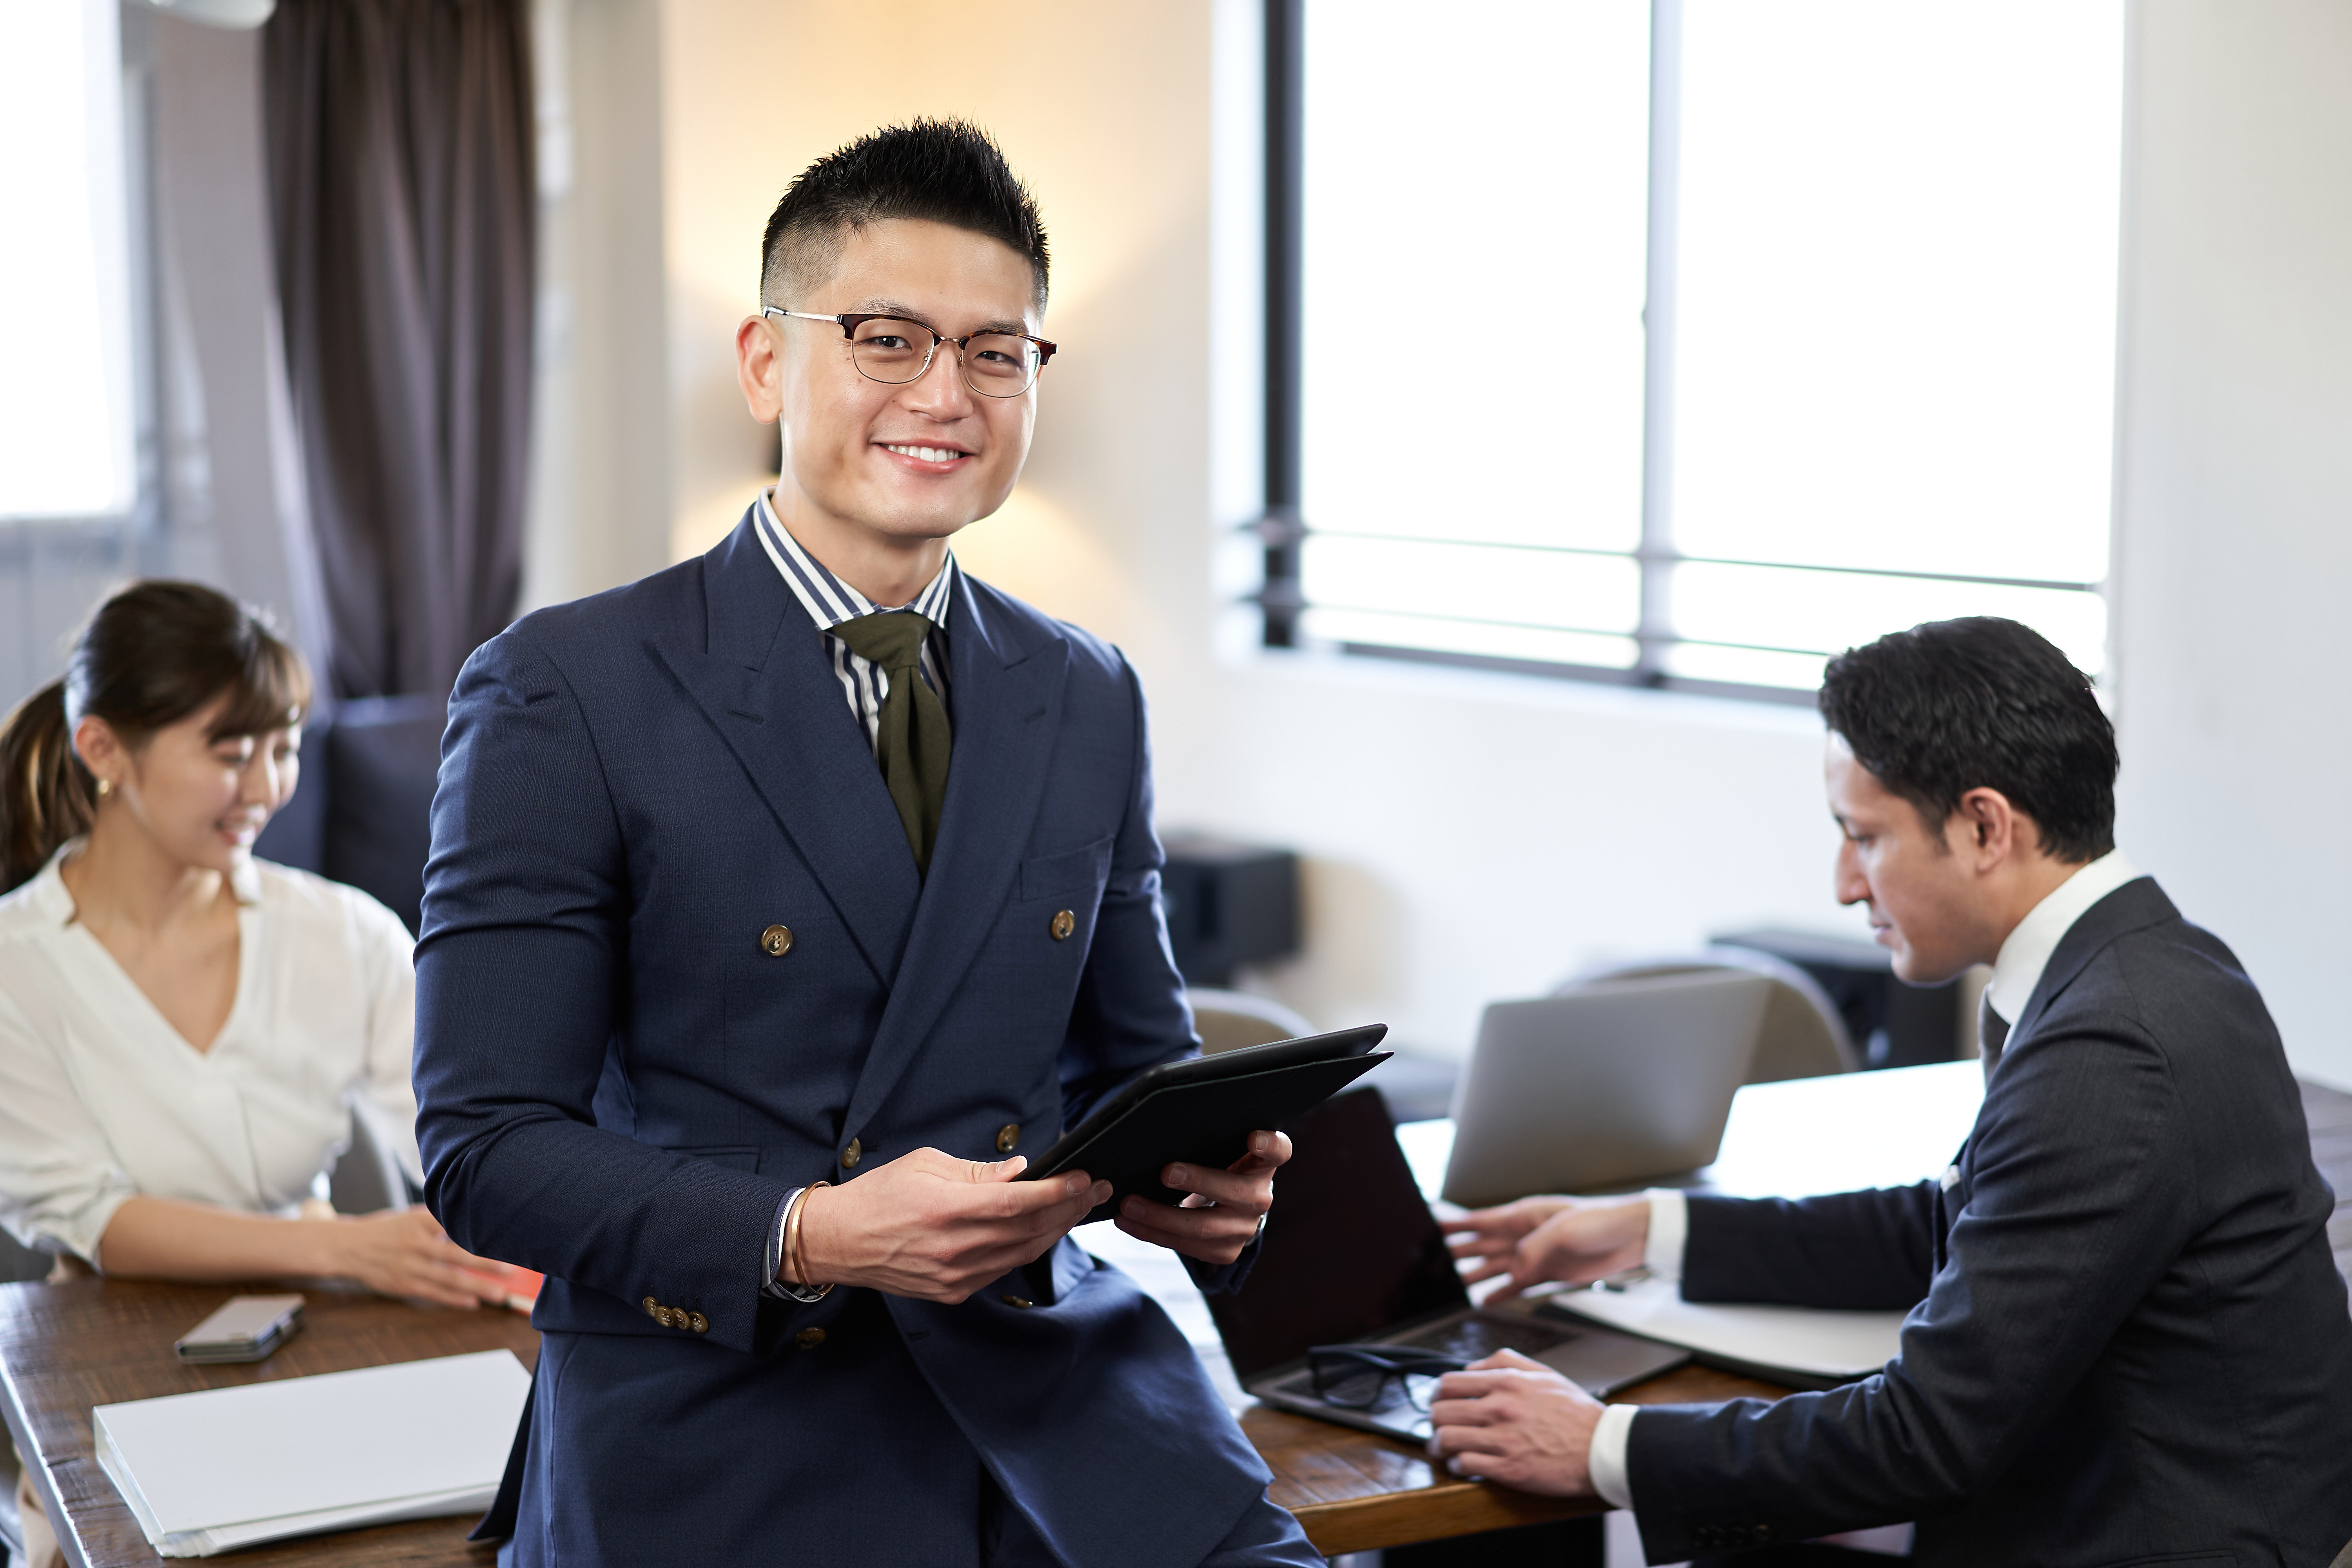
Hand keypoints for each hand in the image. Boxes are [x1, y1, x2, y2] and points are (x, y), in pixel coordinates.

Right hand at [320, 1208, 521, 1308]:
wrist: (347, 1248)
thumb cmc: (386, 1229)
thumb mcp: (410, 1215)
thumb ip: (439, 1217)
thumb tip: (473, 1215)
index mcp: (420, 1220)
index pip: (457, 1224)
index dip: (481, 1231)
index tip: (506, 1236)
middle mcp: (417, 1242)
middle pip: (458, 1253)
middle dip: (487, 1263)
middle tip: (513, 1269)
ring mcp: (410, 1265)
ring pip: (449, 1278)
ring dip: (477, 1287)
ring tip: (500, 1293)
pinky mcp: (404, 1284)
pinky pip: (434, 1293)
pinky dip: (454, 1299)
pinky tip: (473, 1302)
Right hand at [794, 1149, 1110, 1303]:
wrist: (837, 1242)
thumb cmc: (877, 1196)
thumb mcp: (924, 1164)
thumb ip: (977, 1171)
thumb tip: (1020, 1172)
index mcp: (946, 1210)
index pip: (1017, 1203)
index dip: (1056, 1192)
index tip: (1085, 1179)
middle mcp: (953, 1248)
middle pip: (1028, 1230)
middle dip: (1068, 1208)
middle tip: (1096, 1190)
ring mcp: (954, 1276)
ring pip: (1021, 1253)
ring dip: (1054, 1230)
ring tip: (1077, 1208)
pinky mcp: (952, 1293)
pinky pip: (1001, 1269)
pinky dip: (1026, 1249)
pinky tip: (1041, 1231)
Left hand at [1115, 1129, 1291, 1264]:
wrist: (1228, 1206)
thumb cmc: (1218, 1166)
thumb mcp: (1221, 1149)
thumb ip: (1209, 1139)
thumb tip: (1163, 1128)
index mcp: (1264, 1163)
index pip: (1279, 1150)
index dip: (1269, 1145)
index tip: (1254, 1137)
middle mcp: (1260, 1197)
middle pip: (1235, 1192)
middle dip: (1197, 1182)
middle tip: (1165, 1173)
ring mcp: (1245, 1228)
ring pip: (1204, 1227)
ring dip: (1160, 1217)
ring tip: (1128, 1204)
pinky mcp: (1226, 1252)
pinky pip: (1186, 1247)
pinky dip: (1152, 1234)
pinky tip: (1128, 1221)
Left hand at [1425, 1349, 1603, 1494]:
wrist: (1602, 1448)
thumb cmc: (1576, 1413)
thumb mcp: (1543, 1373)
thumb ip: (1505, 1361)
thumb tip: (1471, 1367)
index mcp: (1507, 1382)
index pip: (1448, 1383)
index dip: (1436, 1395)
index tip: (1438, 1402)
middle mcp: (1500, 1408)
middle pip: (1440, 1412)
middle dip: (1433, 1421)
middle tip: (1438, 1427)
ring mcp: (1503, 1439)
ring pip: (1446, 1439)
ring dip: (1439, 1446)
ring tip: (1443, 1450)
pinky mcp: (1509, 1469)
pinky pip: (1465, 1465)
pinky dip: (1458, 1466)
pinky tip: (1464, 1465)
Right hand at [1447, 1194, 1647, 1300]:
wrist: (1632, 1237)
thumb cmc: (1600, 1221)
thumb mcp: (1562, 1230)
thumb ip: (1533, 1250)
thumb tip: (1513, 1270)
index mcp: (1524, 1216)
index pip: (1482, 1220)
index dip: (1456, 1224)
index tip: (1432, 1226)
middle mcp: (1524, 1236)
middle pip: (1483, 1245)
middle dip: (1458, 1251)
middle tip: (1432, 1260)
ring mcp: (1535, 1256)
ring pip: (1496, 1267)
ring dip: (1475, 1275)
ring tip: (1452, 1286)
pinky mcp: (1547, 1274)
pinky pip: (1516, 1285)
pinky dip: (1500, 1294)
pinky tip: (1485, 1301)